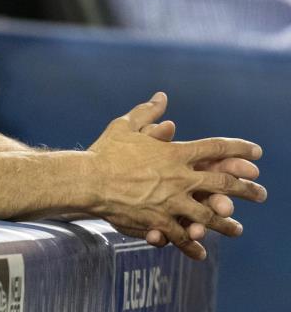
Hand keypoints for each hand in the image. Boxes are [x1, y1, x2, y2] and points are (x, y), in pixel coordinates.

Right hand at [88, 92, 266, 259]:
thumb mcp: (125, 126)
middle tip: (261, 194)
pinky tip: (201, 252)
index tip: (256, 154)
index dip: (239, 150)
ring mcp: (171, 203)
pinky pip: (181, 236)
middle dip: (246, 190)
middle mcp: (180, 179)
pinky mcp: (158, 222)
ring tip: (237, 229)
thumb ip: (147, 112)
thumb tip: (162, 97)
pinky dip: (192, 245)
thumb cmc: (105, 151)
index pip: (216, 149)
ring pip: (208, 217)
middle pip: (222, 185)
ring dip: (225, 223)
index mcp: (175, 153)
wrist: (88, 181)